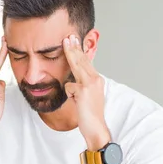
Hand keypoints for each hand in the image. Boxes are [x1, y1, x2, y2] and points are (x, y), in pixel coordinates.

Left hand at [62, 34, 109, 149]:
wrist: (96, 128)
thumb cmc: (88, 114)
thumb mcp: (84, 97)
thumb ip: (79, 86)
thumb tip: (70, 82)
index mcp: (96, 79)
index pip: (86, 62)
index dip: (79, 51)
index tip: (73, 40)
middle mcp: (96, 79)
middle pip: (82, 60)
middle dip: (75, 47)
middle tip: (68, 35)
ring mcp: (91, 84)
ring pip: (77, 66)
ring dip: (71, 54)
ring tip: (66, 41)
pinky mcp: (84, 91)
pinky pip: (69, 86)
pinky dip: (69, 93)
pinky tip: (74, 100)